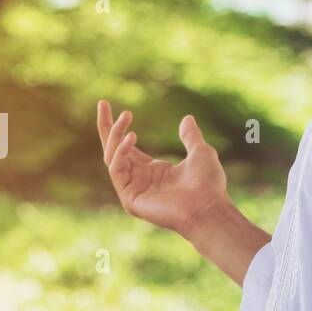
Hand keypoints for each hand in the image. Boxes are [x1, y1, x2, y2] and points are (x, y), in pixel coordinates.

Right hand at [97, 100, 228, 237]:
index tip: (113, 106)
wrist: (208, 207)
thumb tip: (187, 118)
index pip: (126, 146)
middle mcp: (138, 179)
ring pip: (111, 157)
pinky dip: (120, 152)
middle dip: (106, 126)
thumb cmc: (209, 185)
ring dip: (115, 135)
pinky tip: (131, 138)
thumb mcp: (201, 152)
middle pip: (112, 149)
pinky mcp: (129, 198)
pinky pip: (116, 170)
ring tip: (126, 116)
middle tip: (103, 103)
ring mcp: (132, 189)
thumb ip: (191, 137)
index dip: (119, 126)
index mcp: (152, 170)